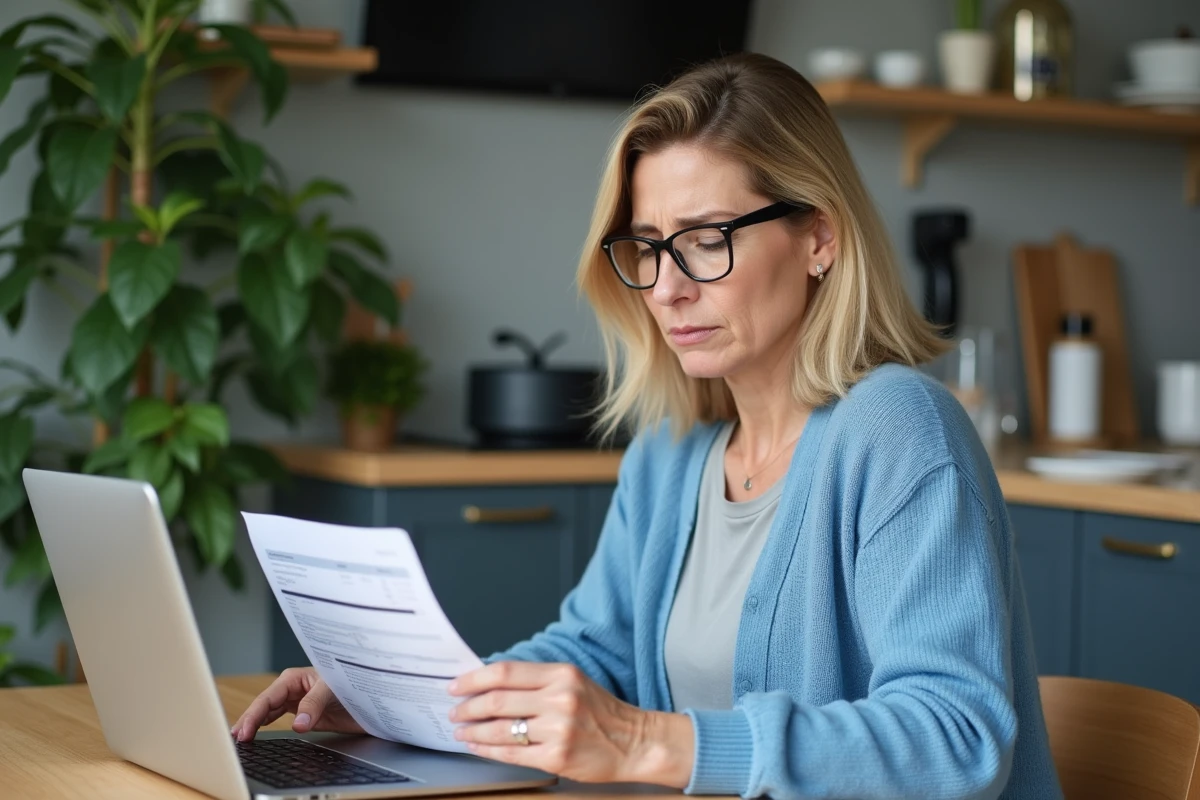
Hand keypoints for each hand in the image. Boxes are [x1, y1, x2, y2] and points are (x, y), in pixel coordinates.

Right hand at [232, 667, 364, 741]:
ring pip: (268, 713)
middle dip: (248, 720)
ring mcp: (297, 701)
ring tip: (239, 738)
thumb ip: (315, 705)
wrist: (374, 693)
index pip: (268, 698)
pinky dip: (266, 727)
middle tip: (235, 738)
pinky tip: (256, 735)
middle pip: (264, 705)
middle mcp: (293, 688)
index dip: (254, 714)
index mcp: (295, 677)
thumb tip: (298, 724)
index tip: (244, 730)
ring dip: (254, 724)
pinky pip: (279, 719)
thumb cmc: (354, 680)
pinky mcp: (304, 713)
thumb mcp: (333, 689)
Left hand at [447, 661, 693, 787]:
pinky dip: (489, 750)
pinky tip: (479, 747)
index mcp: (561, 674)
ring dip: (474, 731)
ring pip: (500, 729)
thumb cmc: (602, 713)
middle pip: (497, 700)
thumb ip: (536, 681)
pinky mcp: (556, 757)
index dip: (474, 679)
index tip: (456, 686)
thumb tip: (491, 684)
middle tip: (455, 712)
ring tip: (462, 732)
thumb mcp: (573, 682)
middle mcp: (559, 698)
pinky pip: (512, 753)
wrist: (635, 742)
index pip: (505, 672)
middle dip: (467, 707)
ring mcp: (558, 729)